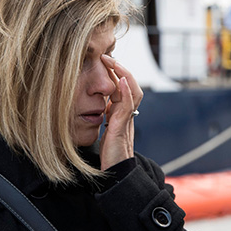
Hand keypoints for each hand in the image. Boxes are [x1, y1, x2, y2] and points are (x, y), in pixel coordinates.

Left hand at [99, 55, 143, 170]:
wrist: (116, 174)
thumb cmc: (108, 155)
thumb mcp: (103, 131)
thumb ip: (103, 118)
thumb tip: (97, 106)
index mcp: (120, 114)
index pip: (122, 88)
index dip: (116, 73)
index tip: (104, 60)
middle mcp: (127, 115)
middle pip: (131, 85)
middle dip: (120, 68)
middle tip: (107, 56)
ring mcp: (126, 120)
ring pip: (133, 91)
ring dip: (123, 73)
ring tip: (114, 61)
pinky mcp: (122, 127)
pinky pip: (128, 105)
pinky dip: (126, 90)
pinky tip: (120, 79)